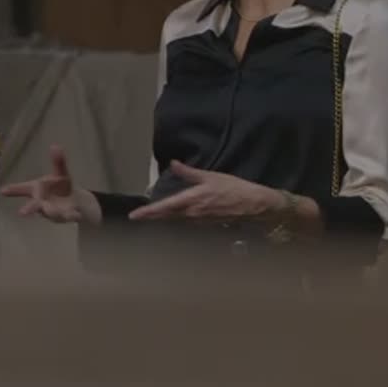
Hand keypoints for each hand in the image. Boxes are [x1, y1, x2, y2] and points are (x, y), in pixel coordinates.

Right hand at [0, 145, 101, 223]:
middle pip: (34, 205)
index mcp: (37, 189)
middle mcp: (42, 202)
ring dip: (52, 212)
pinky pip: (69, 216)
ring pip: (51, 213)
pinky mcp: (66, 216)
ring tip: (53, 211)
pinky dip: (72, 215)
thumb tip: (56, 146)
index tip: (2, 191)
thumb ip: (58, 161)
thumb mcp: (61, 173)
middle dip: (28, 209)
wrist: (75, 201)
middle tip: (21, 212)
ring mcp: (53, 211)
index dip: (13, 190)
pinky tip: (76, 214)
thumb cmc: (60, 187)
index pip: (23, 189)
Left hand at [127, 160, 283, 221]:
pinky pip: (185, 222)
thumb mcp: (209, 176)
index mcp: (191, 201)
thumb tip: (173, 163)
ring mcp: (198, 221)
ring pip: (175, 220)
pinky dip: (175, 219)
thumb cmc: (232, 188)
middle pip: (166, 217)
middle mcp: (191, 214)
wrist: (252, 204)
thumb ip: (188, 172)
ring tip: (150, 215)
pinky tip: (172, 216)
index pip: (164, 207)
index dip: (148, 212)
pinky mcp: (205, 223)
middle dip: (151, 216)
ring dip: (162, 218)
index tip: (134, 215)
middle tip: (137, 216)